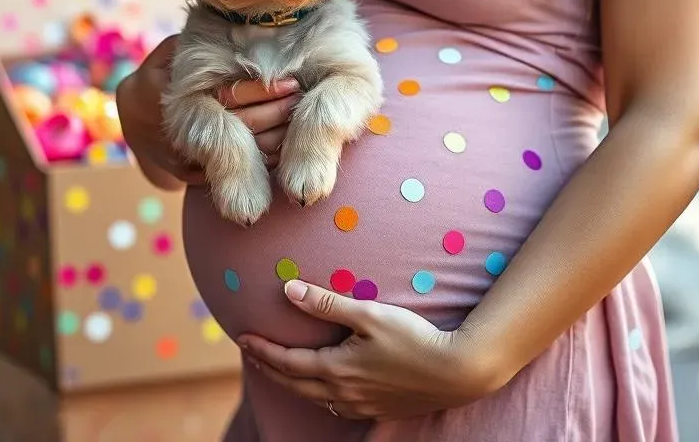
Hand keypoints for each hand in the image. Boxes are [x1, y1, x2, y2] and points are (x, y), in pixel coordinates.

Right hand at [114, 35, 299, 189]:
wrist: (134, 122)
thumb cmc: (160, 73)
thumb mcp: (170, 52)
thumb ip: (197, 43)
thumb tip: (236, 25)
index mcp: (167, 94)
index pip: (226, 97)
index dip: (262, 90)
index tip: (292, 81)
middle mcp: (175, 131)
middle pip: (240, 127)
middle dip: (277, 114)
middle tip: (305, 99)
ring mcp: (184, 158)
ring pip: (242, 155)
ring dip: (277, 139)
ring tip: (303, 119)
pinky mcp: (194, 177)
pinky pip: (237, 171)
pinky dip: (264, 158)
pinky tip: (288, 142)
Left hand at [237, 281, 497, 420]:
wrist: (455, 371)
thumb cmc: (412, 337)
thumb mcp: (367, 313)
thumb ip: (326, 303)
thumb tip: (288, 290)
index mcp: (336, 369)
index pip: (287, 362)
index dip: (262, 350)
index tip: (242, 338)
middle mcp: (342, 394)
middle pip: (295, 383)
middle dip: (270, 368)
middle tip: (251, 354)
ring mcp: (360, 406)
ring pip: (314, 397)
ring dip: (293, 381)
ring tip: (281, 367)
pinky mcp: (377, 409)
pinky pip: (336, 405)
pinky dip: (318, 393)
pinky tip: (323, 385)